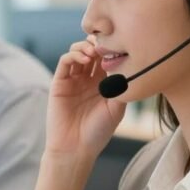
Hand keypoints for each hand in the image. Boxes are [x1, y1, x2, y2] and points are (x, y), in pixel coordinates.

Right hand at [47, 37, 126, 159]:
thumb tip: (130, 64)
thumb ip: (121, 86)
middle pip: (92, 50)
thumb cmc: (98, 132)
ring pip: (77, 52)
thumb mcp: (117, 108)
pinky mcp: (59, 82)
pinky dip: (74, 55)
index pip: (107, 58)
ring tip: (95, 51)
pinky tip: (85, 58)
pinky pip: (65, 61)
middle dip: (99, 42)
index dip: (113, 48)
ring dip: (86, 46)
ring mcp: (72, 80)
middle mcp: (87, 79)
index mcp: (103, 84)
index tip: (121, 44)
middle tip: (107, 42)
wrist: (75, 148)